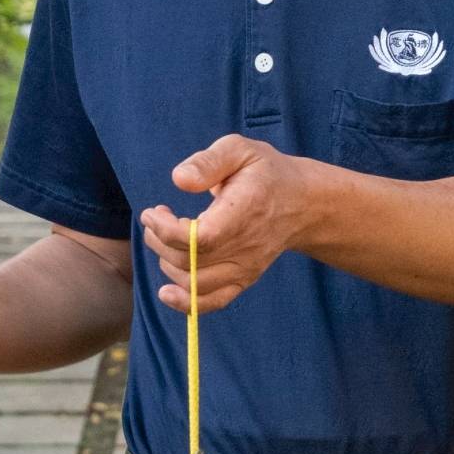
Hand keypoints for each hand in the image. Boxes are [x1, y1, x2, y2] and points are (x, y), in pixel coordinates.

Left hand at [140, 135, 312, 314]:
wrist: (301, 203)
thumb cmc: (264, 173)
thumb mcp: (239, 150)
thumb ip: (208, 162)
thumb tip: (179, 180)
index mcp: (244, 211)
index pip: (200, 238)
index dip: (166, 231)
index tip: (152, 212)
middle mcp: (246, 246)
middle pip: (190, 262)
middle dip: (159, 241)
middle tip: (156, 218)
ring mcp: (246, 267)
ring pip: (195, 284)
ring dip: (167, 263)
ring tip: (165, 237)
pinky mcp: (244, 279)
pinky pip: (214, 302)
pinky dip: (187, 303)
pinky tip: (167, 292)